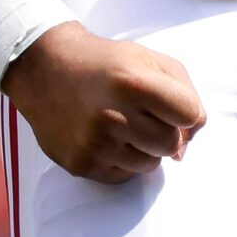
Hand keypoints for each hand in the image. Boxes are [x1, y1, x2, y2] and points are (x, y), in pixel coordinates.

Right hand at [1, 23, 206, 184]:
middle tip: (144, 115)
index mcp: (134, 83)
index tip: (168, 101)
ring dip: (144, 148)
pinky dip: (122, 160)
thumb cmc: (109, 64)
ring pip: (149, 164)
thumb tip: (186, 145)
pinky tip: (106, 137)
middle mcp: (112, 116)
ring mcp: (94, 144)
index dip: (184, 109)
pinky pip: (123, 176)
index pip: (189, 114)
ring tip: (122, 124)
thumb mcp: (151, 60)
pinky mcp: (81, 164)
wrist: (47, 70)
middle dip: (166, 132)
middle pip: (171, 144)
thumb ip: (185, 95)